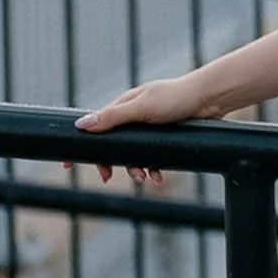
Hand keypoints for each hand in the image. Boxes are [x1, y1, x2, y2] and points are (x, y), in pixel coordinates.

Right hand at [72, 76, 211, 185]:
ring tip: (144, 179)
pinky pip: (152, 158)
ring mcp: (149, 127)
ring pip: (133, 154)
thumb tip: (81, 125)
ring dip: (135, 169)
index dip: (81, 145)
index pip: (94, 126)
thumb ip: (113, 118)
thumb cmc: (175, 98)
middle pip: (112, 145)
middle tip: (107, 177)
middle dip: (110, 163)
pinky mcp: (164, 137)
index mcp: (123, 106)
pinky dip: (153, 168)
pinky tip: (159, 177)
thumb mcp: (141, 108)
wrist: (210, 99)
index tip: (67, 164)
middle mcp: (134, 116)